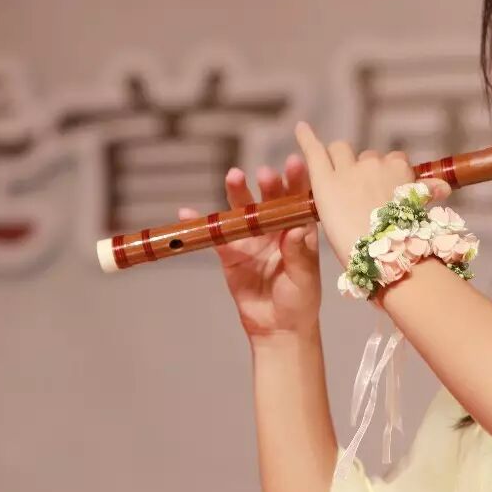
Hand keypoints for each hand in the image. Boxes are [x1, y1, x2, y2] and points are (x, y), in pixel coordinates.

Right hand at [181, 154, 321, 340]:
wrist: (278, 328)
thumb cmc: (300, 301)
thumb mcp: (304, 279)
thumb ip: (299, 255)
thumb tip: (298, 229)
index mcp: (299, 231)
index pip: (298, 201)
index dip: (297, 181)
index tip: (294, 164)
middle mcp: (276, 229)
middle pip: (269, 201)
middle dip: (267, 185)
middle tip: (264, 174)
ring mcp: (251, 239)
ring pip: (242, 212)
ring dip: (237, 193)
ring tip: (234, 176)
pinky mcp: (230, 254)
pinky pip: (216, 237)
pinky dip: (202, 225)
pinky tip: (187, 212)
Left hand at [293, 122, 450, 270]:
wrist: (382, 257)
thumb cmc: (405, 240)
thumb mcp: (420, 212)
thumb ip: (427, 194)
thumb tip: (444, 188)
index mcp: (399, 169)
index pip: (393, 160)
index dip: (386, 174)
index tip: (383, 190)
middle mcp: (374, 163)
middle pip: (366, 156)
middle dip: (362, 169)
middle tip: (358, 195)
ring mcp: (348, 170)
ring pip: (341, 151)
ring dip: (339, 161)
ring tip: (336, 182)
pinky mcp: (324, 181)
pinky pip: (314, 151)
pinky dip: (306, 137)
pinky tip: (300, 128)